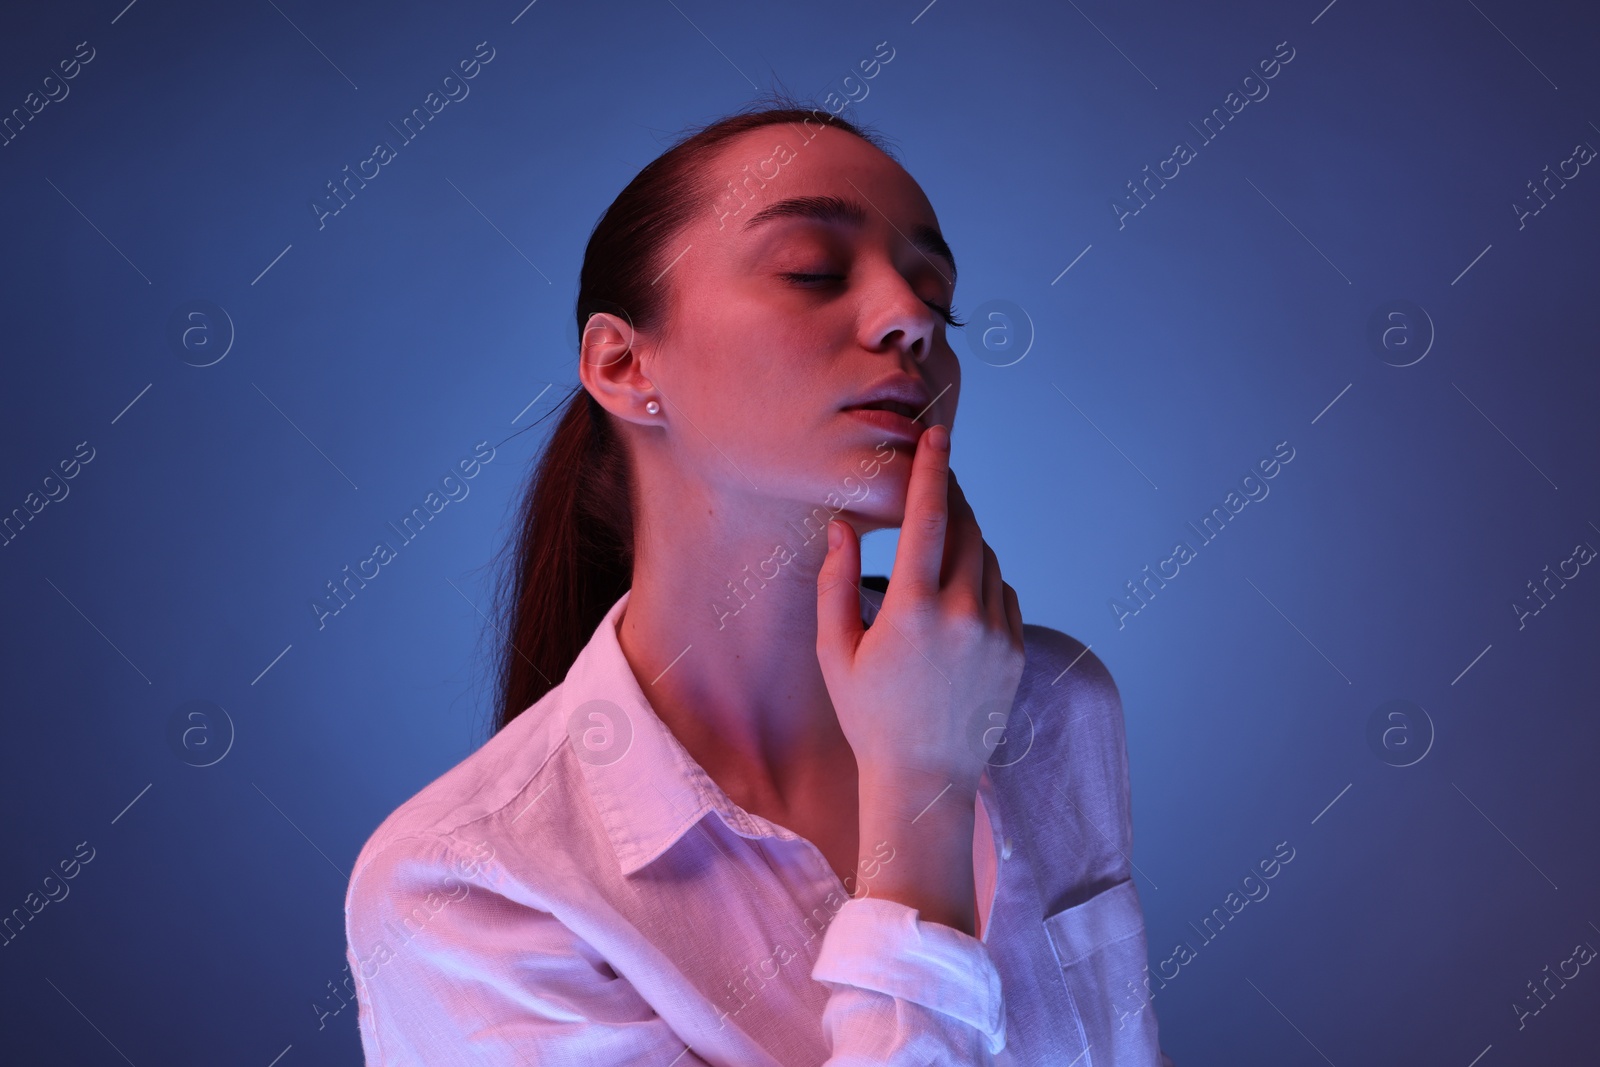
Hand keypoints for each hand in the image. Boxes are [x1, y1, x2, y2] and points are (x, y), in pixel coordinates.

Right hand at [815, 423, 1025, 804]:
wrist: (924, 779)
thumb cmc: (869, 716)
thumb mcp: (834, 651)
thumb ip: (834, 582)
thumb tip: (843, 526)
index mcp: (913, 611)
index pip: (929, 518)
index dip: (932, 470)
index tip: (938, 435)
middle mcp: (963, 615)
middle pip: (966, 528)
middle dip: (950, 498)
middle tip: (933, 483)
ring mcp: (996, 633)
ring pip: (988, 557)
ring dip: (965, 540)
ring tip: (934, 551)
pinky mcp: (1015, 650)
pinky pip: (1003, 591)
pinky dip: (982, 578)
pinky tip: (956, 596)